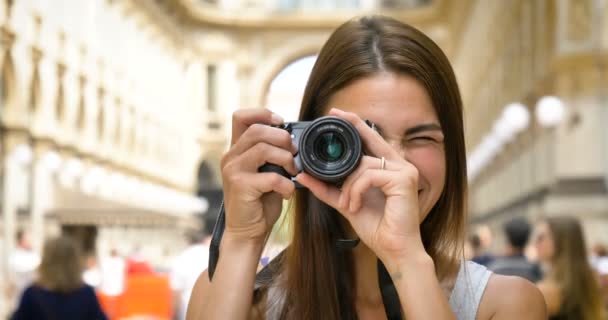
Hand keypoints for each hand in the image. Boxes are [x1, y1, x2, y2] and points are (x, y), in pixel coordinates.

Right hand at [221, 109, 297, 243]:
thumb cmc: (259, 202)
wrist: (246, 232)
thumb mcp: (266, 172)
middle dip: (282, 138)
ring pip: (263, 149)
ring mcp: (233, 170)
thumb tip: (293, 140)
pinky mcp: (240, 186)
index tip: (281, 123)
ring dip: (286, 159)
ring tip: (292, 171)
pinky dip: (285, 184)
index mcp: (237, 150)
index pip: (241, 117)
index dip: (263, 113)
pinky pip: (270, 176)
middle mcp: (231, 157)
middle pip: (256, 130)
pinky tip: (287, 192)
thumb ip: (272, 155)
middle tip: (294, 153)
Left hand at [296, 108, 425, 263]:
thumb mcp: (346, 202)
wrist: (394, 250)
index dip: (355, 124)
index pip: (372, 139)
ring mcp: (405, 171)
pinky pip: (369, 175)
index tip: (336, 113)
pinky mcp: (404, 180)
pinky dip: (356, 190)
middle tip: (333, 114)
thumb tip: (304, 175)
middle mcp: (400, 165)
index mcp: (389, 168)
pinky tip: (355, 205)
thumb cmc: (377, 227)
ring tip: (348, 204)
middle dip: (352, 126)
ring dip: (348, 185)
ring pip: (364, 164)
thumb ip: (327, 188)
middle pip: (371, 139)